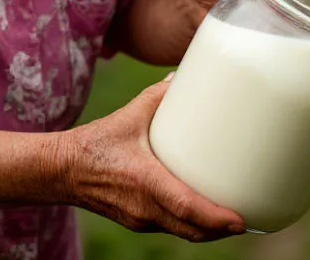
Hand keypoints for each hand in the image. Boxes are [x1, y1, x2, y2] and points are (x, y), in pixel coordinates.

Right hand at [64, 79, 244, 241]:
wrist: (61, 171)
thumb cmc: (95, 143)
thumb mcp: (128, 116)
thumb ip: (158, 96)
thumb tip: (182, 77)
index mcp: (144, 181)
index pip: (186, 207)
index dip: (215, 217)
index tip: (240, 221)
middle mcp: (144, 207)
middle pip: (191, 230)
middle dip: (221, 230)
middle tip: (248, 220)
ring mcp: (140, 219)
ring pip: (182, 233)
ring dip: (208, 231)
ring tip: (234, 220)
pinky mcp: (137, 221)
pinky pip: (171, 228)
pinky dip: (191, 227)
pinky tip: (205, 215)